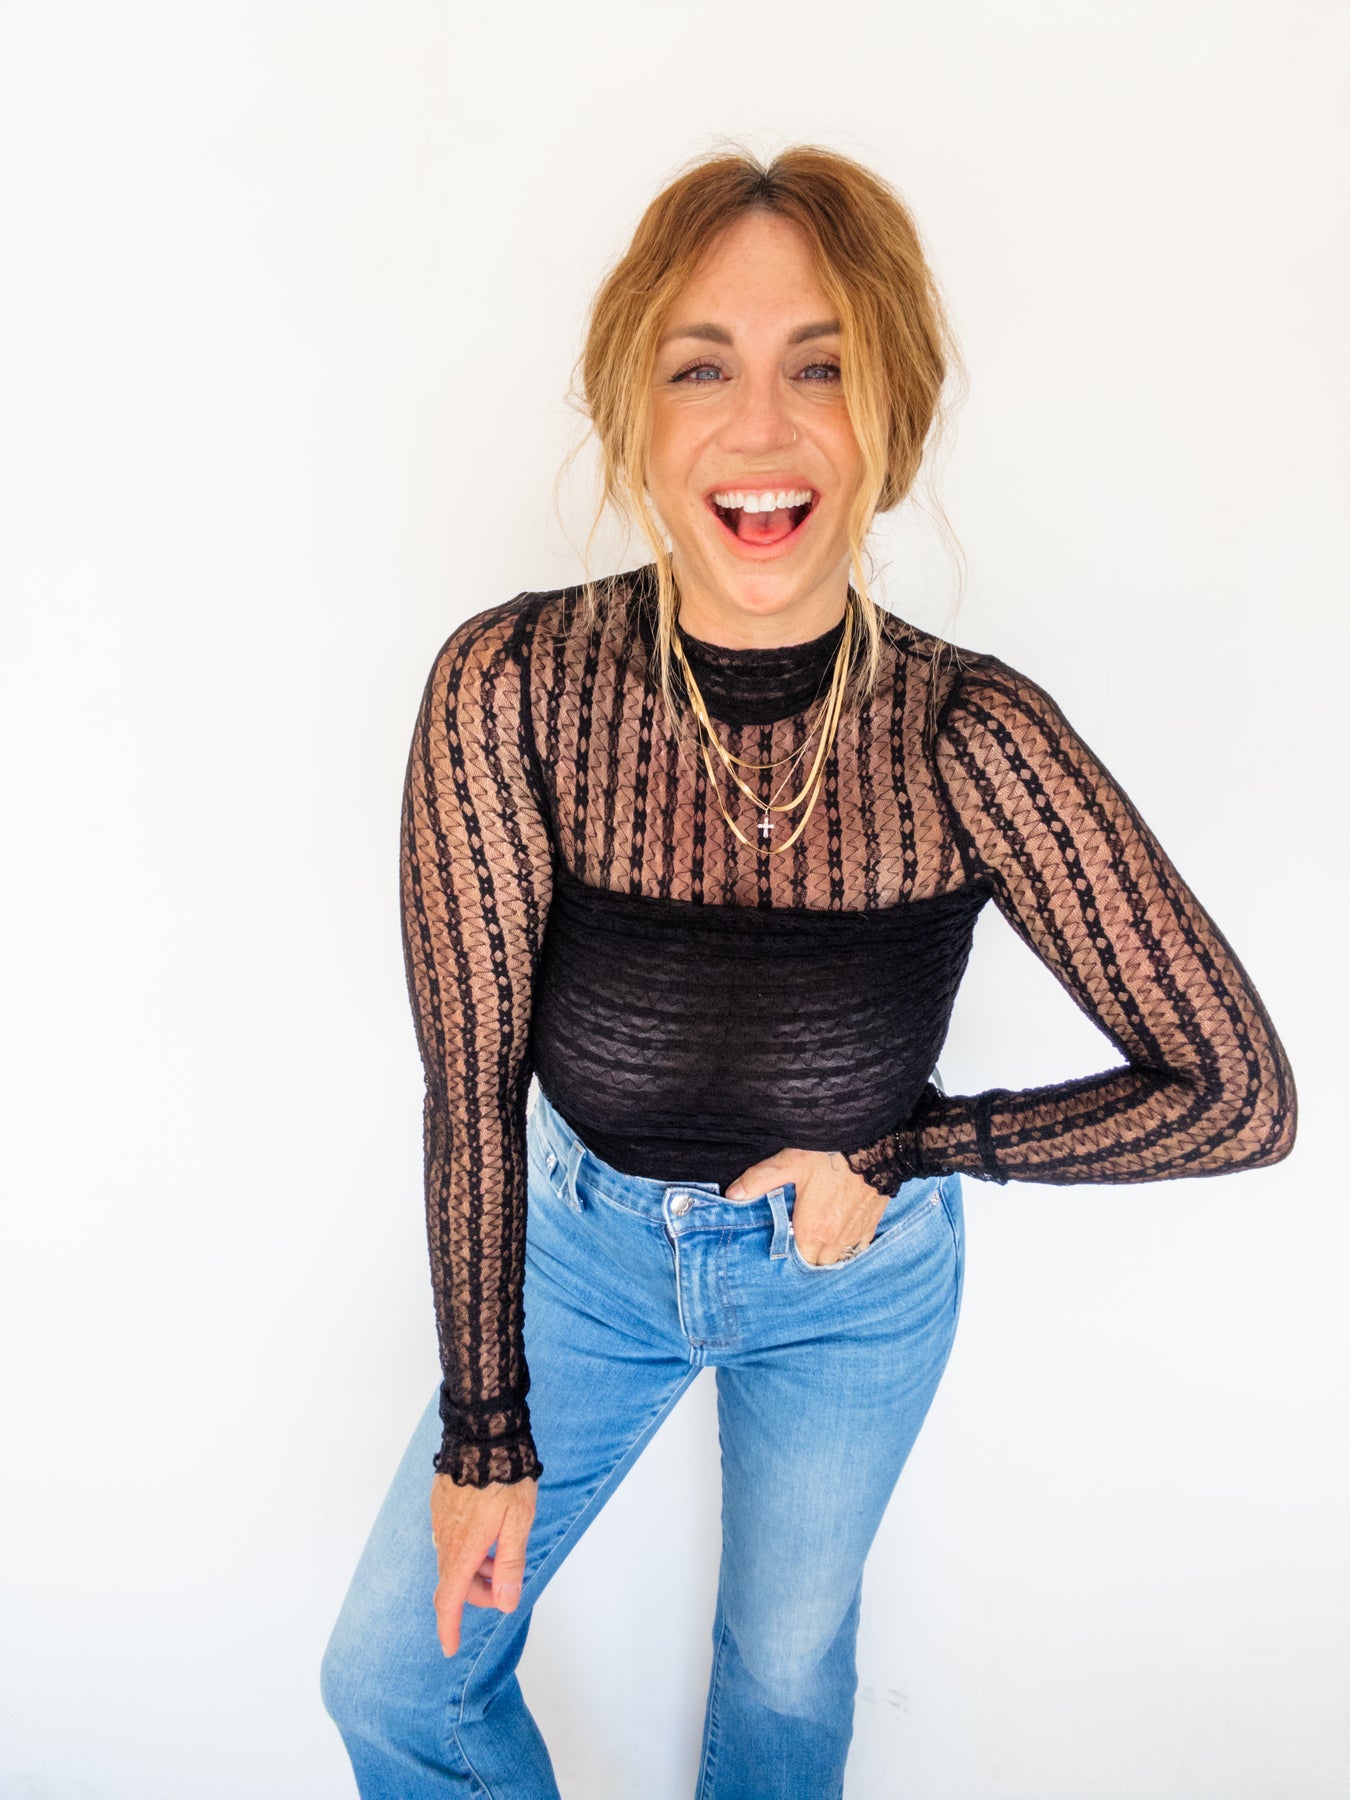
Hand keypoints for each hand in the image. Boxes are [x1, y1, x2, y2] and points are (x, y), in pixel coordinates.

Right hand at [429, 1472, 537, 1656]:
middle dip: (478, 1593)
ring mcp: (440, 1519)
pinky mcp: (440, 1502)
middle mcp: (445, 1538)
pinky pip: (450, 1536)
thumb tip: (507, 1604)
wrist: (483, 1433)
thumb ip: (511, 1565)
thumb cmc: (506, 1477)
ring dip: (474, 1568)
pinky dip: (467, 1546)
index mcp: (462, 1549)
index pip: (449, 1600)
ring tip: (502, 1556)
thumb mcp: (519, 1524)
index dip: (449, 1628)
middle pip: (455, 1581)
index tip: (450, 1648)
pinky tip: (489, 1531)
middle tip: (506, 1589)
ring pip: (453, 1558)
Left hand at [726, 1148, 889, 1265]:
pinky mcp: (872, 1225)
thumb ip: (760, 1180)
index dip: (789, 1256)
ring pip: (839, 1259)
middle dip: (807, 1258)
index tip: (783, 1247)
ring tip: (816, 1244)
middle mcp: (835, 1240)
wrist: (876, 1147)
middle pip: (818, 1264)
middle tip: (796, 1245)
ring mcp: (856, 1235)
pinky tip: (840, 1237)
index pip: (798, 1261)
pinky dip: (848, 1248)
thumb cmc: (831, 1156)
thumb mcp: (790, 1163)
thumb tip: (732, 1195)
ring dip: (827, 1256)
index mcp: (812, 1230)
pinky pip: (858, 1249)